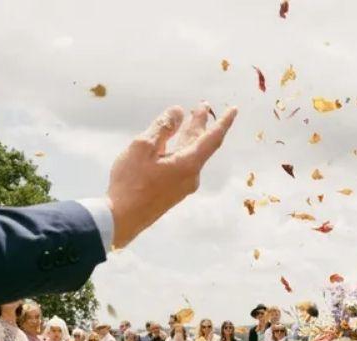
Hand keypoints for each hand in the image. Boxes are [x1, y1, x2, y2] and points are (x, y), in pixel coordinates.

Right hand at [107, 104, 237, 248]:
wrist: (121, 219)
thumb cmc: (131, 182)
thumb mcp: (143, 147)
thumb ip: (163, 127)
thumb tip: (178, 112)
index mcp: (189, 164)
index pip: (213, 138)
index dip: (224, 122)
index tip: (234, 110)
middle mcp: (191, 176)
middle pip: (200, 145)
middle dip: (201, 124)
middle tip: (203, 106)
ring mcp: (183, 186)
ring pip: (190, 154)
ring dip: (190, 136)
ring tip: (189, 119)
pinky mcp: (173, 192)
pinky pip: (182, 165)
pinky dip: (181, 149)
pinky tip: (172, 144)